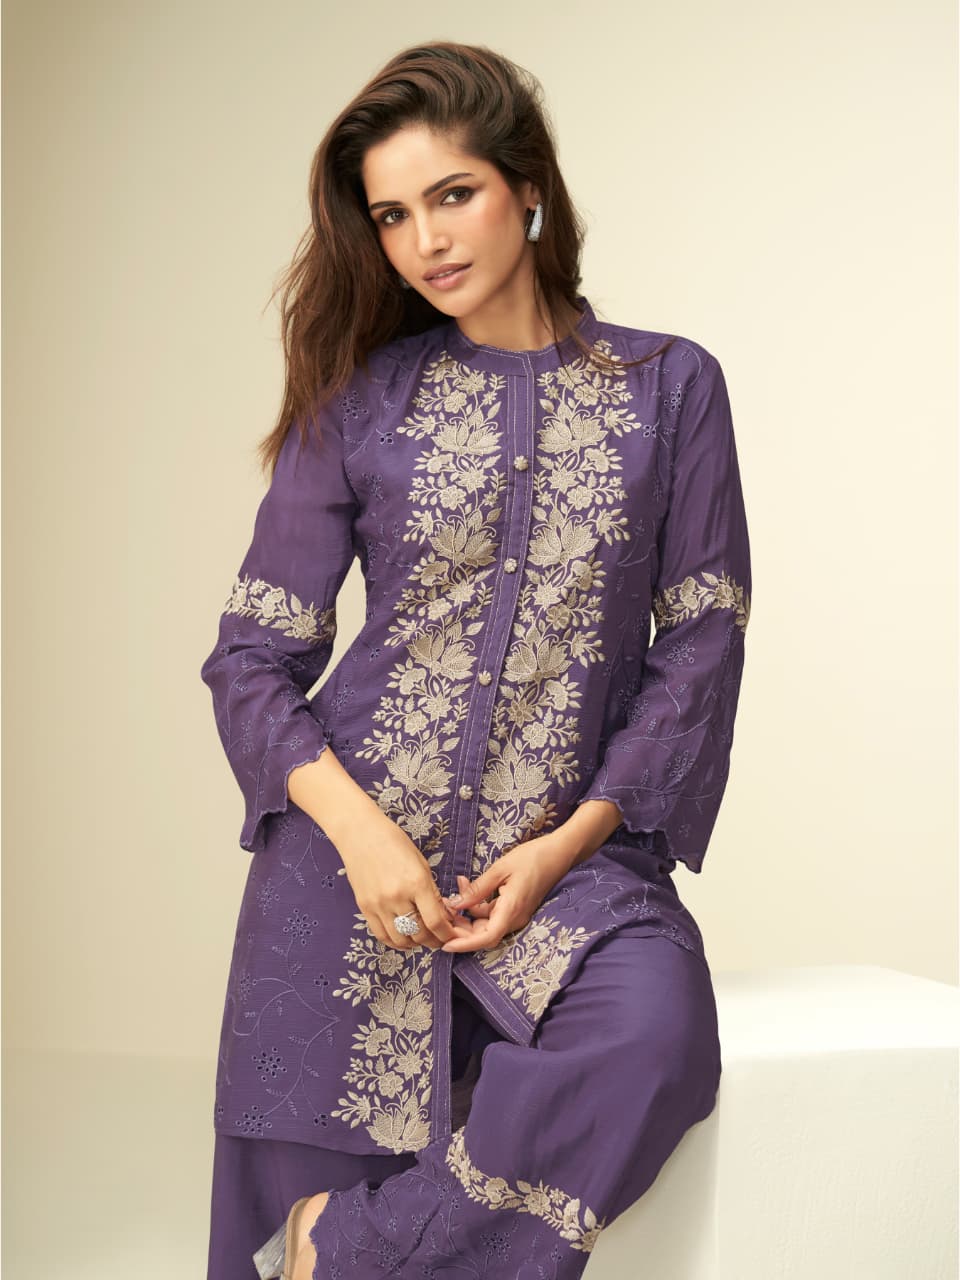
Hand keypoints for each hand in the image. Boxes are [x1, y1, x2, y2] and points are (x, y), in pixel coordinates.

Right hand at [335, 815, 463, 952]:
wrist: (360, 833)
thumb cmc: (394, 843)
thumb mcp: (421, 863)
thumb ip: (432, 892)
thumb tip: (444, 916)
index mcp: (416, 882)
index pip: (435, 921)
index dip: (446, 934)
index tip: (451, 936)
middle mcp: (397, 897)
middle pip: (419, 934)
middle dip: (433, 941)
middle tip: (439, 938)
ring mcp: (379, 904)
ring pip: (400, 939)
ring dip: (415, 943)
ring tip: (421, 938)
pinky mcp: (365, 908)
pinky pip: (381, 935)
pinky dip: (395, 942)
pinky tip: (403, 937)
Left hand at [438, 832, 574, 952]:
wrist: (559, 853)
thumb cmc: (532, 857)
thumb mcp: (500, 869)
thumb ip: (477, 889)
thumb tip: (455, 904)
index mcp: (511, 910)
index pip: (485, 938)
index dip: (464, 944)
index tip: (445, 944)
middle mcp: (515, 918)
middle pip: (483, 934)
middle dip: (460, 928)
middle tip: (441, 911)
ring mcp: (516, 914)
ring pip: (486, 923)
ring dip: (467, 913)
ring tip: (453, 892)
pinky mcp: (515, 908)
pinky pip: (492, 914)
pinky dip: (477, 906)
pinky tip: (467, 887)